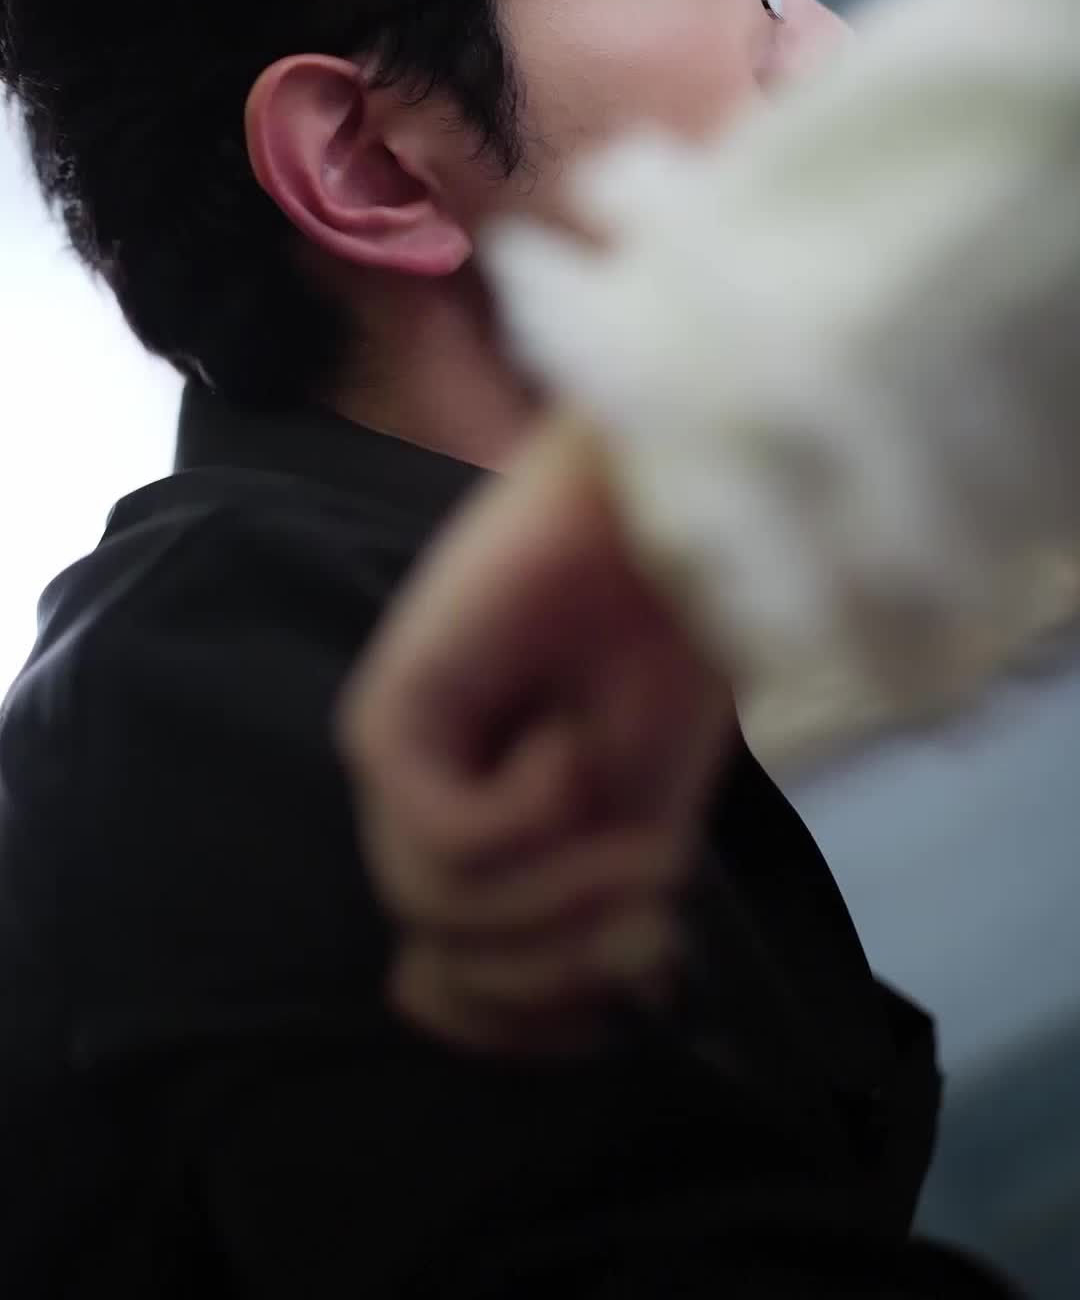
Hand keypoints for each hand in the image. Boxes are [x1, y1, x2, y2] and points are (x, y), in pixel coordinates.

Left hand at [336, 413, 734, 1053]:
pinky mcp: (383, 721)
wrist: (661, 529)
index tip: (634, 992)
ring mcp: (395, 768)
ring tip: (625, 814)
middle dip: (561, 972)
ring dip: (561, 888)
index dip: (529, 1026)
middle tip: (652, 923)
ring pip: (439, 914)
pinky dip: (531, 813)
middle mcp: (421, 812)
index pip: (452, 992)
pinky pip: (446, 840)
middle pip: (446, 971)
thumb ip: (601, 926)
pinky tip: (566, 740)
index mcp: (483, 842)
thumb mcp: (648, 828)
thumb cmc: (664, 657)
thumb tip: (589, 1026)